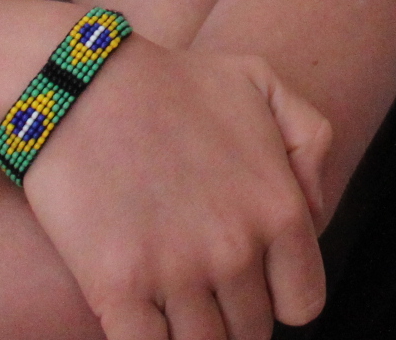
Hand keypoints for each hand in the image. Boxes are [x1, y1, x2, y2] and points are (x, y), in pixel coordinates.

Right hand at [21, 38, 333, 339]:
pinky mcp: (116, 290)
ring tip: (171, 304)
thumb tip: (314, 215)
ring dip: (190, 333)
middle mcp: (237, 251)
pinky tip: (138, 318)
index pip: (302, 305)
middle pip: (250, 333)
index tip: (252, 284)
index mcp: (280, 211)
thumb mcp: (264, 85)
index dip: (278, 298)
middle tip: (204, 289)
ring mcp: (177, 275)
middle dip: (231, 316)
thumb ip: (309, 144)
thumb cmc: (174, 81)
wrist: (81, 82)